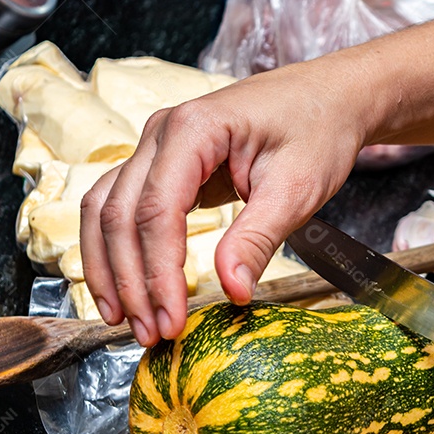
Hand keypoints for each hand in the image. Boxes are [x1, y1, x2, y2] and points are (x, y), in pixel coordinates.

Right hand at [80, 60, 371, 345]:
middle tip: (149, 334)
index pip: (156, 211)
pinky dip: (117, 249)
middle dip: (132, 282)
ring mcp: (156, 146)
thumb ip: (258, 239)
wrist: (327, 99)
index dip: (158, 273)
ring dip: (110, 269)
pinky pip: (121, 206)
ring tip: (124, 320)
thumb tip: (232, 292)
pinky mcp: (162, 164)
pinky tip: (126, 288)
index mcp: (194, 129)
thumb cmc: (317, 133)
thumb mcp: (297, 190)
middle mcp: (161, 132)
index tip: (171, 320)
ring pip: (106, 211)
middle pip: (120, 214)